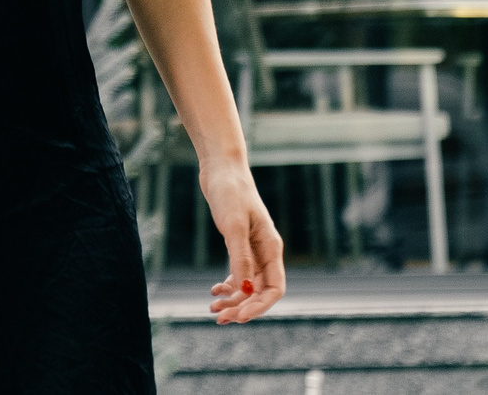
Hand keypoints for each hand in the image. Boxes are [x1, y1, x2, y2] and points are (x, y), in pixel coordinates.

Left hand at [200, 163, 284, 323]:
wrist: (220, 169)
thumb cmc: (230, 192)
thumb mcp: (234, 225)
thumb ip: (240, 257)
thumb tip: (244, 288)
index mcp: (271, 248)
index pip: (274, 288)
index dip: (260, 306)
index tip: (240, 317)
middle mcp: (265, 251)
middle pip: (260, 290)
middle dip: (243, 307)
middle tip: (220, 318)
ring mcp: (252, 248)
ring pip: (247, 284)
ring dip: (233, 299)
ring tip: (212, 308)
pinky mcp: (238, 243)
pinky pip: (238, 272)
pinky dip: (228, 285)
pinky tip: (214, 291)